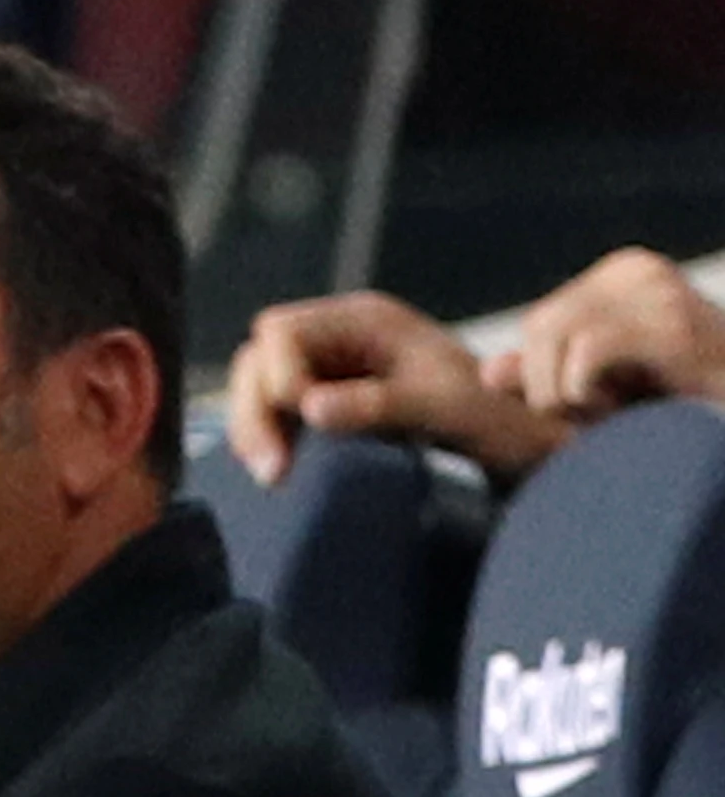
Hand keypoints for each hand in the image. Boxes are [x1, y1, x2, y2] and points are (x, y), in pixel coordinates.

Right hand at [228, 286, 553, 482]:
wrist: (540, 449)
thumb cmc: (507, 422)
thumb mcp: (448, 410)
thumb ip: (379, 405)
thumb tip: (308, 409)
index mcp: (366, 321)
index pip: (283, 331)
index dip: (281, 374)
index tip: (305, 421)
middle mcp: (342, 340)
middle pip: (261, 358)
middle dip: (256, 408)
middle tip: (272, 468)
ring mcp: (336, 373)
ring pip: (261, 387)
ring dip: (257, 427)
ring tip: (274, 476)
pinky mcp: (336, 408)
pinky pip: (280, 416)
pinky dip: (273, 439)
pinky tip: (283, 471)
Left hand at [508, 247, 724, 438]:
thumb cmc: (699, 412)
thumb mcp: (620, 392)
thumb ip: (556, 377)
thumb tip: (489, 374)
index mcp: (625, 276)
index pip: (542, 321)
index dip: (543, 377)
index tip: (583, 415)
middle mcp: (638, 271)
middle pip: (540, 325)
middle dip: (547, 386)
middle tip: (591, 423)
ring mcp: (657, 292)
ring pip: (554, 335)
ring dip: (562, 394)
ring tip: (606, 421)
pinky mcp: (673, 326)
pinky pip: (587, 351)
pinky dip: (582, 391)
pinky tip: (614, 414)